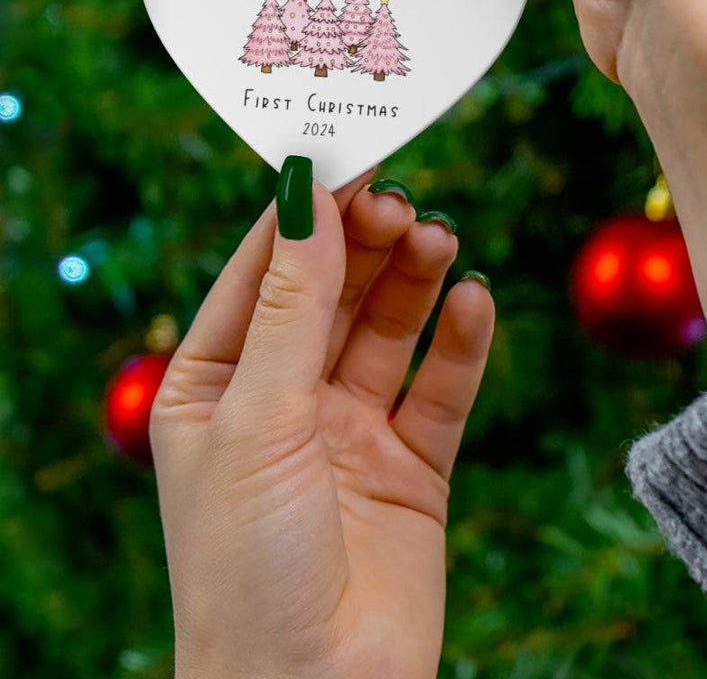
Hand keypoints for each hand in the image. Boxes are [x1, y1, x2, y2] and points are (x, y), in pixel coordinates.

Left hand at [150, 170, 493, 678]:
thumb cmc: (247, 565)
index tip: (349, 155)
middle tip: (402, 201)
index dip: (304, 213)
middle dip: (366, 242)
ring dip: (415, 279)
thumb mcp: (259, 417)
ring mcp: (350, 431)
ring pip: (389, 329)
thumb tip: (306, 194)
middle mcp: (284, 400)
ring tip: (440, 239)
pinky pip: (442, 387)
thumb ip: (292, 305)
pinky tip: (474, 300)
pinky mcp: (413, 465)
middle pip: (334, 292)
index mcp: (216, 385)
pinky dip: (461, 341)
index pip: (263, 273)